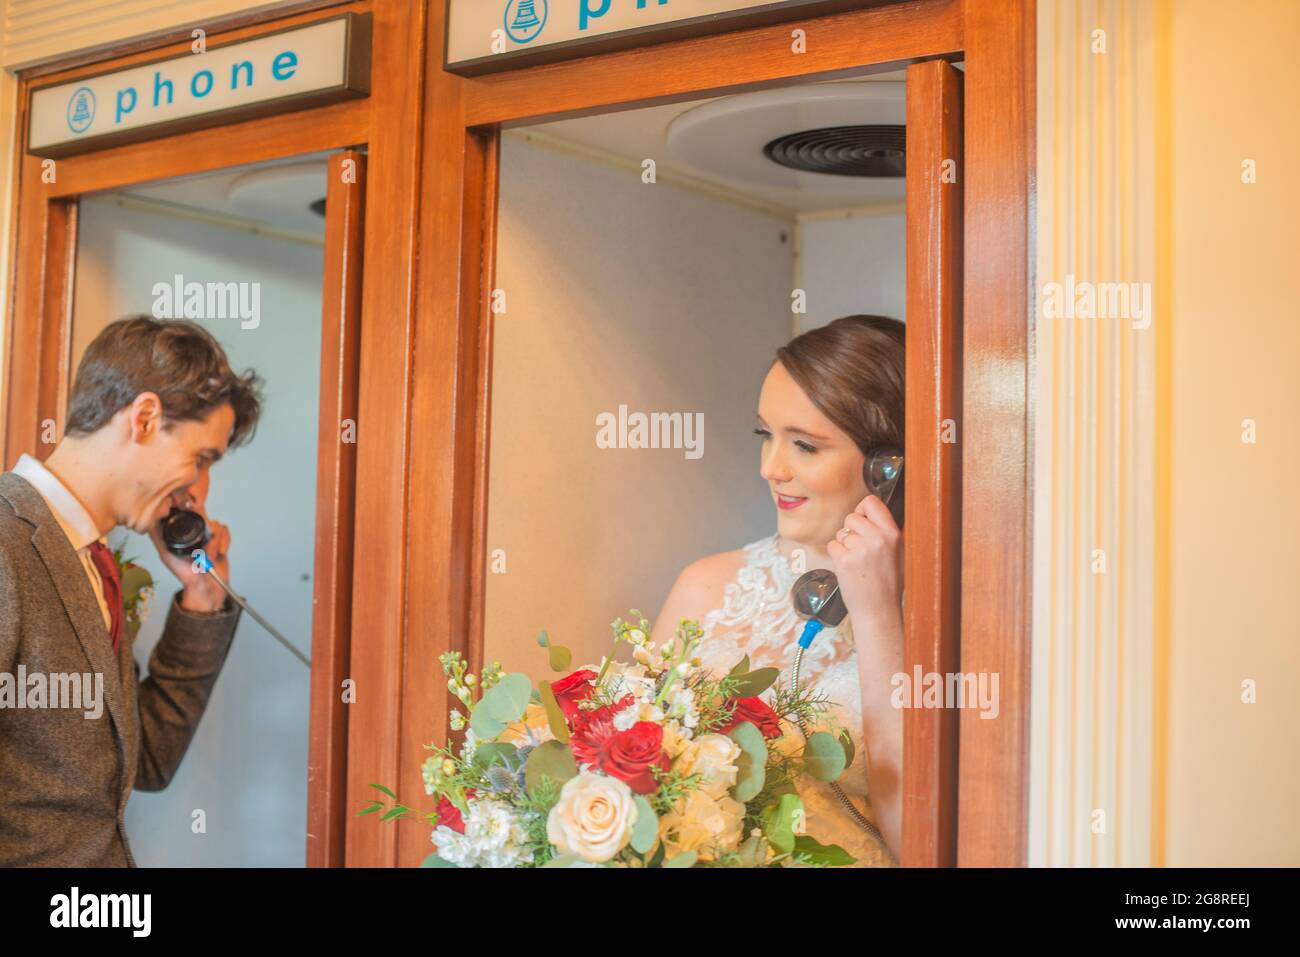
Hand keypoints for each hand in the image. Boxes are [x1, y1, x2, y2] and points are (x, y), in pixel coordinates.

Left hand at [149, 495, 230, 613]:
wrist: (206, 587)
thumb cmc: (186, 574)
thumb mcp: (167, 554)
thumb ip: (158, 537)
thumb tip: (150, 520)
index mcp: (178, 532)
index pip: (183, 509)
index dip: (187, 505)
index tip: (190, 506)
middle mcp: (192, 530)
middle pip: (201, 512)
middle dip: (204, 526)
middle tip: (203, 541)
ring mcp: (206, 534)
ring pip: (214, 524)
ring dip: (214, 543)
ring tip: (208, 556)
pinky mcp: (220, 539)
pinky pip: (225, 531)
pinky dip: (224, 543)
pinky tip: (219, 554)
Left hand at [826, 494, 903, 638]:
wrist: (879, 611)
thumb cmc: (887, 583)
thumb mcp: (897, 552)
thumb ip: (884, 531)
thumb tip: (867, 513)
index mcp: (893, 534)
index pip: (871, 502)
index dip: (862, 510)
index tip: (862, 521)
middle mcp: (878, 539)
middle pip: (851, 517)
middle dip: (851, 531)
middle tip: (859, 549)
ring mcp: (860, 550)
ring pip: (840, 533)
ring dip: (844, 545)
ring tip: (857, 562)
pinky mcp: (845, 561)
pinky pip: (832, 546)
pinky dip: (836, 555)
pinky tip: (848, 568)